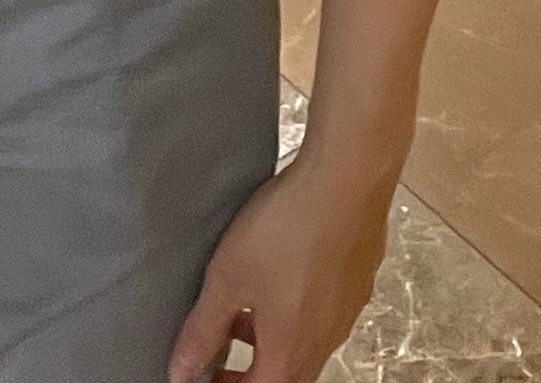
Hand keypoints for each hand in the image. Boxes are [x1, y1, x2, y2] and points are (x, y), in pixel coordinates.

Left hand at [167, 150, 390, 382]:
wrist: (348, 178)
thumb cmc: (287, 228)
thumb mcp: (228, 279)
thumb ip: (203, 330)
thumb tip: (182, 371)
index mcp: (289, 352)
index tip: (204, 375)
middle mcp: (324, 340)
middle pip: (284, 375)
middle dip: (249, 372)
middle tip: (220, 356)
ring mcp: (347, 311)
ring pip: (306, 344)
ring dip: (271, 341)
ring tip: (244, 312)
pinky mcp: (359, 281)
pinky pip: (324, 314)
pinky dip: (297, 312)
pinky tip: (282, 274)